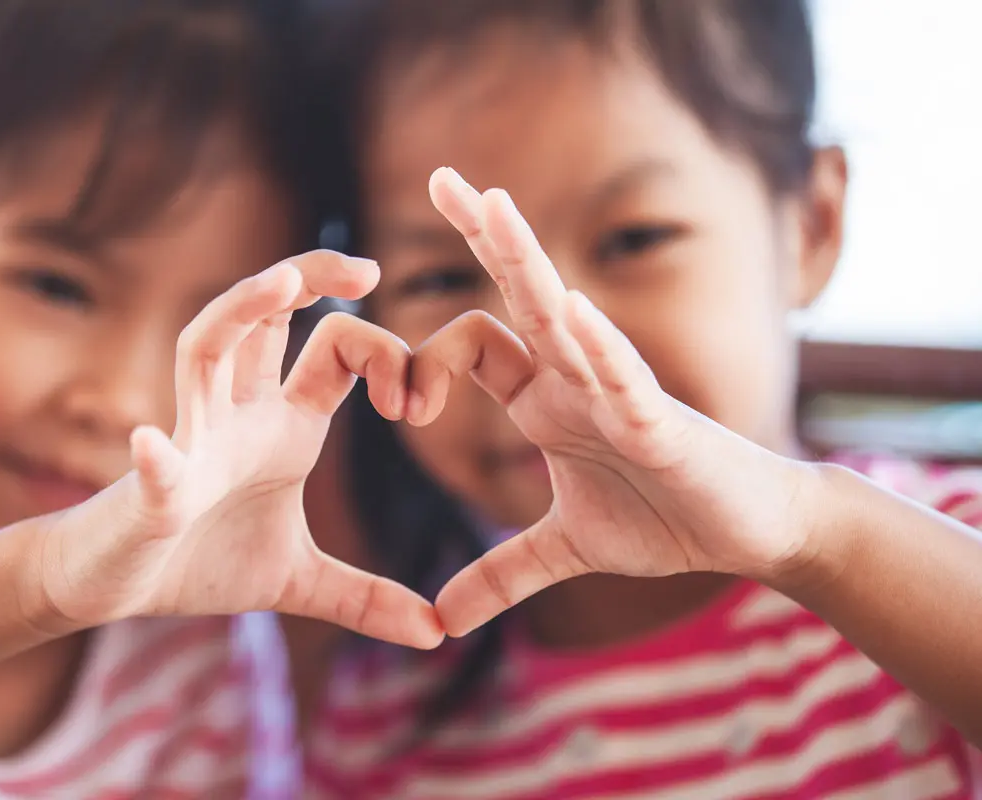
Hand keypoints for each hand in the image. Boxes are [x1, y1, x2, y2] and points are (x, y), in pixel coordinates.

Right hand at [33, 251, 443, 649]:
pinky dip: (155, 460)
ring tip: (281, 284)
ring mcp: (191, 441)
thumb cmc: (199, 561)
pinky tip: (154, 448)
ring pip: (207, 351)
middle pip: (266, 318)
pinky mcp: (150, 492)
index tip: (417, 404)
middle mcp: (237, 415)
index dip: (381, 356)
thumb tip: (437, 632)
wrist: (115, 585)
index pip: (334, 352)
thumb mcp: (299, 580)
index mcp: (281, 426)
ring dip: (237, 316)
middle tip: (368, 267)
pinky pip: (153, 467)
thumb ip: (366, 597)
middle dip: (308, 277)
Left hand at [416, 169, 823, 636]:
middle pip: (520, 294)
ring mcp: (617, 391)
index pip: (475, 344)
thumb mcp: (565, 551)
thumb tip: (443, 619)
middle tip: (442, 176)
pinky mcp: (660, 420)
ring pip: (564, 314)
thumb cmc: (663, 521)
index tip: (401, 410)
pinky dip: (600, 348)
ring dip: (526, 261)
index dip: (425, 365)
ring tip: (491, 203)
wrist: (746, 535)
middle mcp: (576, 378)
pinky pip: (623, 378)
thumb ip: (503, 572)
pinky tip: (576, 312)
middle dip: (483, 235)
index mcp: (545, 398)